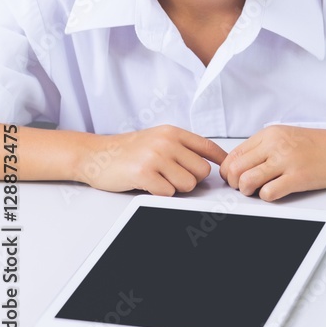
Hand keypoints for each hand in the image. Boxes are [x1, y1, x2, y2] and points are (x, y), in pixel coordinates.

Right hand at [78, 126, 226, 195]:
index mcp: (173, 132)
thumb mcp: (158, 138)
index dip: (221, 160)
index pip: (207, 146)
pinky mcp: (144, 174)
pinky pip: (168, 193)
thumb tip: (208, 161)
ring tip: (159, 179)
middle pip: (201, 171)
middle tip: (172, 177)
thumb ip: (181, 146)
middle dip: (191, 179)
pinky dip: (160, 193)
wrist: (97, 155)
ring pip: (187, 184)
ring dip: (175, 188)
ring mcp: (156, 157)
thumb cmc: (128, 149)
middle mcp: (167, 142)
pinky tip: (148, 185)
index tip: (228, 169)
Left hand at [220, 125, 325, 200]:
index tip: (235, 179)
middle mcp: (275, 144)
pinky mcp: (298, 177)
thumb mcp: (287, 136)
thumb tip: (239, 165)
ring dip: (248, 192)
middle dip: (235, 184)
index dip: (229, 172)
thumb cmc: (319, 145)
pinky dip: (267, 197)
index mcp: (270, 134)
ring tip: (260, 191)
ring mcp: (286, 160)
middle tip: (246, 188)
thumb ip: (264, 148)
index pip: (234, 154)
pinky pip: (268, 193)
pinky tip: (277, 192)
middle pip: (235, 169)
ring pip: (246, 181)